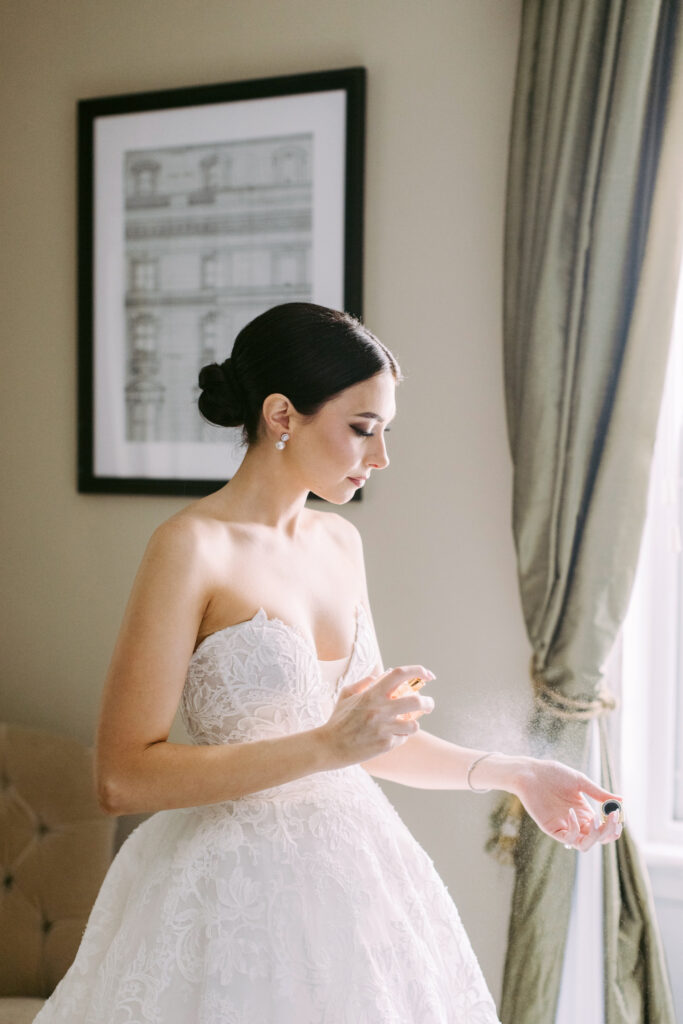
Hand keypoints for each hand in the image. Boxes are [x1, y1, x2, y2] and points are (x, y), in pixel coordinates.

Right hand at [320, 666, 435, 768]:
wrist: (329, 746)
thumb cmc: (337, 720)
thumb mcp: (346, 695)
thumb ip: (363, 683)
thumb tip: (380, 676)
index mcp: (372, 694)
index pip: (399, 674)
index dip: (417, 670)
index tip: (428, 674)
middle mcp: (380, 709)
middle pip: (416, 701)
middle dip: (428, 702)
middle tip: (428, 704)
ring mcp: (384, 728)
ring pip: (414, 724)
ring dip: (413, 723)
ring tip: (407, 723)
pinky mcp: (385, 745)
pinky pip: (403, 738)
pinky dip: (400, 736)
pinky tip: (391, 736)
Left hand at [514, 758, 622, 851]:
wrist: (531, 773)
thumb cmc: (554, 774)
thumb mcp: (580, 782)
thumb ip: (599, 793)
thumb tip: (622, 800)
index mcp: (585, 813)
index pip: (604, 828)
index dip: (614, 826)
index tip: (619, 816)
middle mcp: (577, 823)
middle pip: (599, 838)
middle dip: (609, 831)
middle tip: (613, 819)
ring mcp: (565, 827)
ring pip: (585, 844)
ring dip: (595, 836)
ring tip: (596, 820)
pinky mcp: (552, 829)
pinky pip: (568, 838)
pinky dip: (574, 829)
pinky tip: (572, 813)